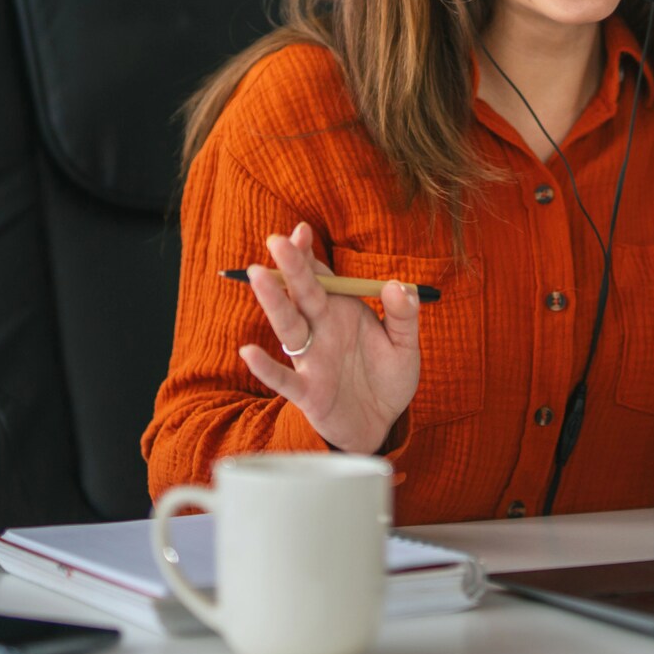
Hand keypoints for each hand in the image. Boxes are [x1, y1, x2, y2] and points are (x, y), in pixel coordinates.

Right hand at [238, 222, 421, 454]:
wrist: (382, 423)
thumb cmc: (387, 378)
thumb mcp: (405, 344)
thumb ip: (403, 315)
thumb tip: (398, 285)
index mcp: (340, 311)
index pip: (320, 276)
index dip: (308, 254)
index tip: (301, 231)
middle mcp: (320, 330)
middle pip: (302, 294)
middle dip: (290, 267)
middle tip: (276, 240)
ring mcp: (311, 360)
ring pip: (289, 327)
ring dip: (274, 302)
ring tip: (259, 276)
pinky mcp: (308, 393)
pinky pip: (284, 379)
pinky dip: (266, 367)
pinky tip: (249, 352)